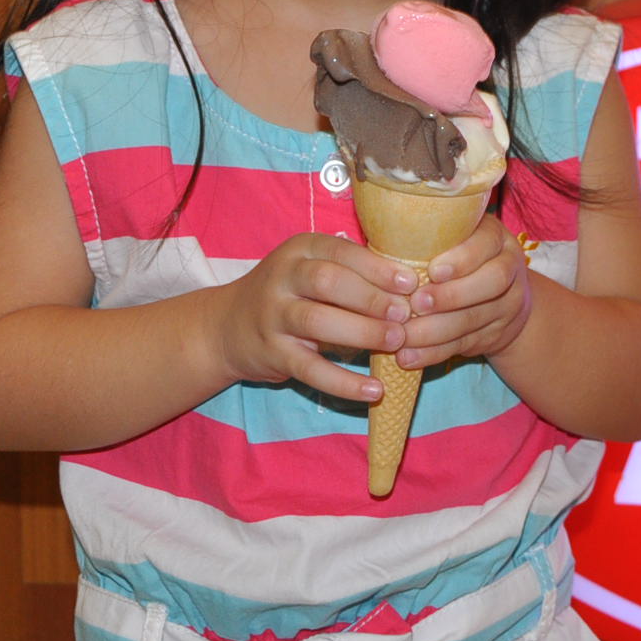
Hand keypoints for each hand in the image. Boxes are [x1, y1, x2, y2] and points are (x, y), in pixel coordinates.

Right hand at [214, 233, 416, 401]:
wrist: (228, 327)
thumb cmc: (291, 294)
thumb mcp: (313, 268)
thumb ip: (352, 271)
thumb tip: (412, 286)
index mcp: (300, 249)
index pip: (340, 251)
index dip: (377, 267)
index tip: (410, 283)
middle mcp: (282, 278)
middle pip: (327, 282)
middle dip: (370, 297)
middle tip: (405, 314)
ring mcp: (273, 316)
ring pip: (318, 321)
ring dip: (362, 331)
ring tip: (396, 342)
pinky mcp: (272, 354)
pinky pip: (311, 370)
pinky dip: (344, 382)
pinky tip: (374, 391)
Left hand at [397, 215, 532, 368]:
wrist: (501, 294)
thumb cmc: (458, 256)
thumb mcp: (454, 239)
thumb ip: (431, 239)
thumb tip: (388, 242)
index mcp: (496, 239)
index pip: (487, 244)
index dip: (462, 259)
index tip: (432, 271)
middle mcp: (510, 268)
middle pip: (492, 282)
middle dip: (452, 295)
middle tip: (416, 304)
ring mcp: (507, 305)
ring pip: (475, 319)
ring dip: (435, 330)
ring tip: (403, 335)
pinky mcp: (495, 334)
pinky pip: (463, 345)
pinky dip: (433, 353)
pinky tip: (408, 357)